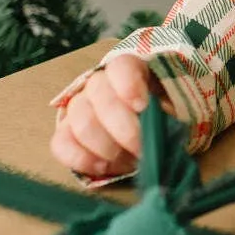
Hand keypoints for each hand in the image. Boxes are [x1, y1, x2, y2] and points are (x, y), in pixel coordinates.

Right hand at [50, 54, 157, 180]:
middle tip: (143, 149)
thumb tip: (163, 132)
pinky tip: (103, 167)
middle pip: (100, 98)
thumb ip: (167, 116)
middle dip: (124, 129)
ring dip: (108, 147)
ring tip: (130, 161)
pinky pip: (61, 144)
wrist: (143, 133)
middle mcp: (98, 84)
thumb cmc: (161, 118)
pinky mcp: (65, 134)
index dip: (129, 85)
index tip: (143, 107)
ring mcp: (78, 108)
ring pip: (81, 122)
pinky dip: (82, 159)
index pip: (121, 67)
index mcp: (128, 71)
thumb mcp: (173, 111)